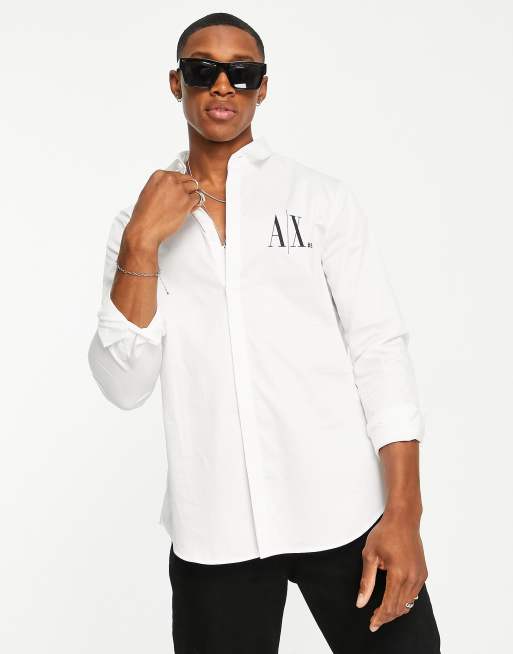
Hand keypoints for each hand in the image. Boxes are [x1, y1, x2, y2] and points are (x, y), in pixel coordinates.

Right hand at [124, 169, 200, 248]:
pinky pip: (198, 198)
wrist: (145, 228)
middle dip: (187, 188)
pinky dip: (195, 204)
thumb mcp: (148, 192)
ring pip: (194, 187)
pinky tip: (188, 209)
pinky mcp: (187, 202)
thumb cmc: (144, 214)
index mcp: (159, 175)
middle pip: (188, 179)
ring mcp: (180, 190)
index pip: (177, 174)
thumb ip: (161, 186)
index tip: (178, 190)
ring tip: (185, 204)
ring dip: (192, 195)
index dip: (180, 184)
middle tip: (183, 198)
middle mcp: (170, 180)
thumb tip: (171, 188)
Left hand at [355, 511, 427, 631]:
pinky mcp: (423, 573)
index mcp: (398, 574)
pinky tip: (393, 599)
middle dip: (386, 617)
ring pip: (408, 604)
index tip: (372, 624)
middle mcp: (412, 577)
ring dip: (395, 610)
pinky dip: (404, 601)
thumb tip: (361, 602)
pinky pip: (414, 595)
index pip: (389, 605)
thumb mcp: (370, 555)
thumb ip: (366, 581)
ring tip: (381, 611)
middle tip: (374, 620)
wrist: (403, 519)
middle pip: (400, 608)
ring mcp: (420, 576)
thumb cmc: (385, 533)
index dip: (379, 617)